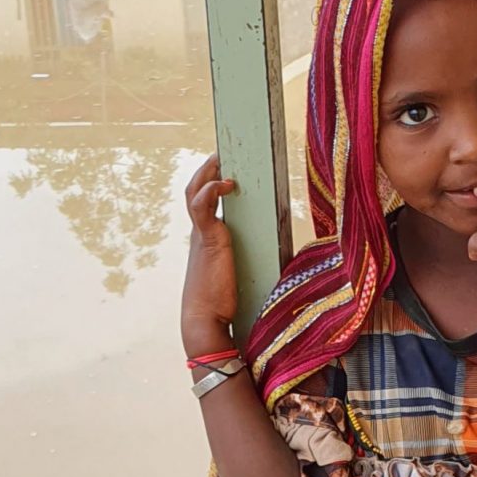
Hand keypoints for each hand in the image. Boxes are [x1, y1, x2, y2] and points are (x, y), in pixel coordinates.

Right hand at [181, 154, 238, 352]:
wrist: (206, 321)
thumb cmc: (222, 306)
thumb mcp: (238, 277)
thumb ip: (251, 263)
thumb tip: (283, 261)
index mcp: (204, 240)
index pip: (201, 203)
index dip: (208, 184)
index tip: (222, 171)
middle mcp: (199, 234)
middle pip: (194, 191)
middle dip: (206, 171)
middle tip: (220, 155)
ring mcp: (201, 236)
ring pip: (195, 192)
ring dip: (207, 172)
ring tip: (221, 159)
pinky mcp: (208, 240)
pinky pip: (203, 206)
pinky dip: (212, 190)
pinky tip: (229, 183)